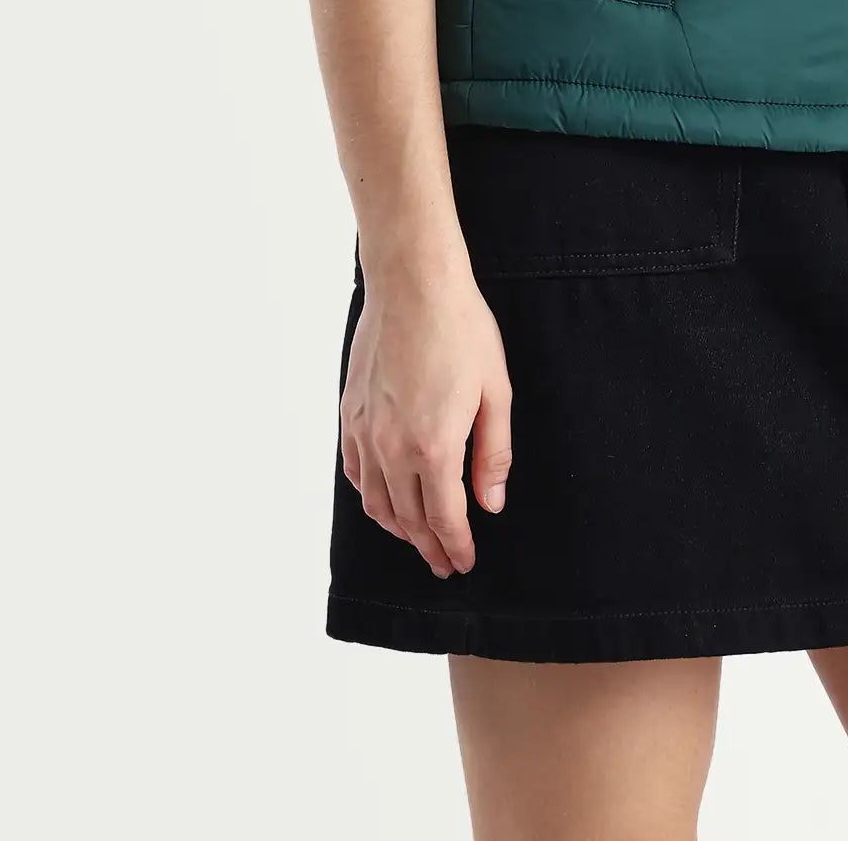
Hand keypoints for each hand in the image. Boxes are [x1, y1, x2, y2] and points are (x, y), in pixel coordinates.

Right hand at [339, 260, 513, 576]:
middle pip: (409, 519)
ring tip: (418, 539)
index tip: (464, 563)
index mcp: (433, 446)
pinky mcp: (351, 414)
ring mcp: (366, 432)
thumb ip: (493, 453)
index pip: (444, 519)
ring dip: (399, 529)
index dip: (455, 546)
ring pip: (377, 503)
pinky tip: (385, 499)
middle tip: (444, 562)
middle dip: (429, 547)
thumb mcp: (497, 392)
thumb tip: (491, 503)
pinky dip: (371, 496)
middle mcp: (392, 448)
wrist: (413, 284)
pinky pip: (356, 472)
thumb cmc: (461, 330)